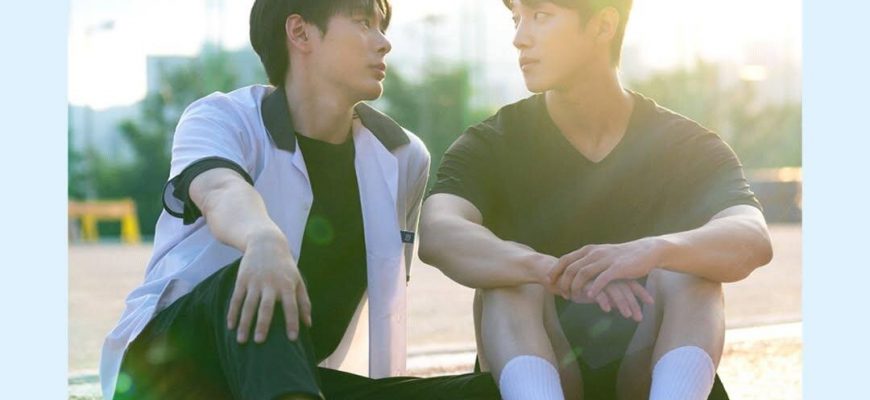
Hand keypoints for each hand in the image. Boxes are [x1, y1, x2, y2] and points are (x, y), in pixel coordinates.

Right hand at [227, 232, 311, 343]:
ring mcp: (255, 281)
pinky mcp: (242, 279)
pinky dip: (232, 312)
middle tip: (259, 342)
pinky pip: (236, 299)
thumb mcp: (298, 280)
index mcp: (287, 285)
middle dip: (262, 324)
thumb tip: (308, 324)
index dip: (292, 322)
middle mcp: (271, 284)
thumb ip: (304, 302)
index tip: (292, 339)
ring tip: (241, 340)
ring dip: (244, 323)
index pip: (291, 306)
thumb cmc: (285, 266)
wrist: (266, 243)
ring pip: (248, 305)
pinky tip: (230, 326)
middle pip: (266, 307)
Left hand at [549, 237, 664, 301]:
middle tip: (561, 294)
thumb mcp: (601, 255)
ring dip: (576, 287)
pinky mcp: (618, 268)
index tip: (547, 280)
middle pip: (572, 267)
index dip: (555, 270)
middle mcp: (595, 252)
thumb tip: (572, 271)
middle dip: (563, 282)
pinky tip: (590, 296)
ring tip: (572, 297)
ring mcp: (606, 259)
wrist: (645, 252)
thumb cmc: (622, 257)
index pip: (566, 259)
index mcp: (589, 250)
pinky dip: (595, 288)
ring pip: (584, 273)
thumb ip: (588, 262)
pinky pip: (602, 279)